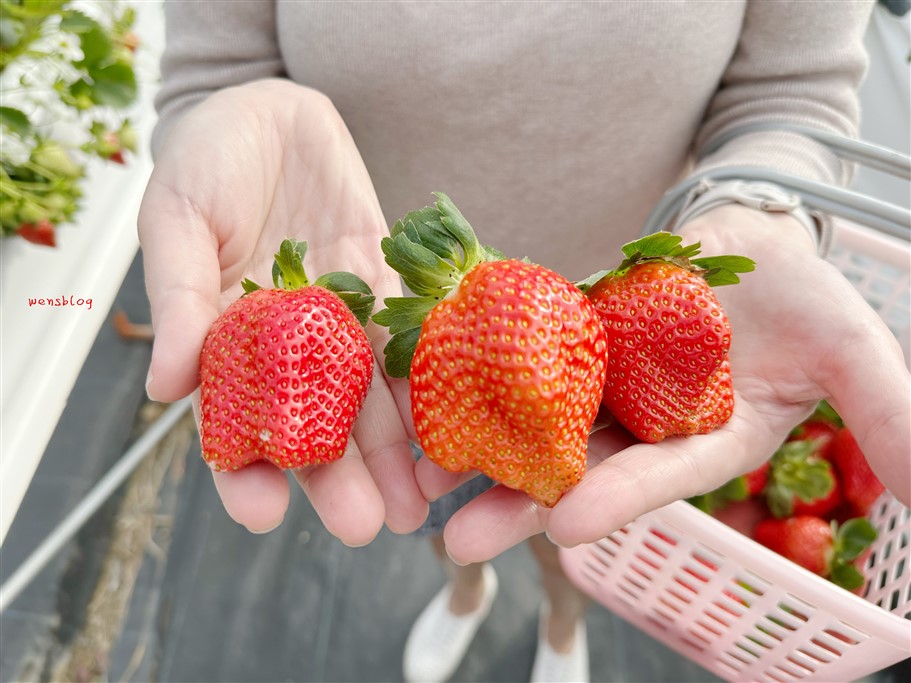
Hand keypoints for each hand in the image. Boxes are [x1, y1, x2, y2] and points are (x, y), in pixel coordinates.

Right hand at [139, 79, 426, 544]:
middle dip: (341, 479)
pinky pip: (413, 338)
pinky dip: (429, 378)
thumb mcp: (176, 218)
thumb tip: (167, 388)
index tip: (261, 514)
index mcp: (229, 338)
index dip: (243, 470)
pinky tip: (453, 420)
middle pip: (316, 423)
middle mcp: (291, 343)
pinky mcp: (387, 287)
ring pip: (371, 395)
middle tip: (369, 528)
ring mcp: (343, 320)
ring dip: (395, 450)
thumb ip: (178, 298)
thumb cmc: (205, 159)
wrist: (269, 110)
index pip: (235, 420)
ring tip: (420, 502)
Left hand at [418, 205, 909, 563]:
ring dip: (477, 446)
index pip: (655, 479)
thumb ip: (884, 413)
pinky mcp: (567, 329)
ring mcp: (598, 376)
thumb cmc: (805, 296)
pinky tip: (427, 389)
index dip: (615, 499)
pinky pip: (518, 348)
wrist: (752, 237)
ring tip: (418, 478)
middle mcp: (641, 422)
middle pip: (573, 466)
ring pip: (533, 417)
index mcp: (703, 441)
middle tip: (456, 540)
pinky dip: (476, 368)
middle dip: (517, 503)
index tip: (566, 525)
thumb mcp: (852, 352)